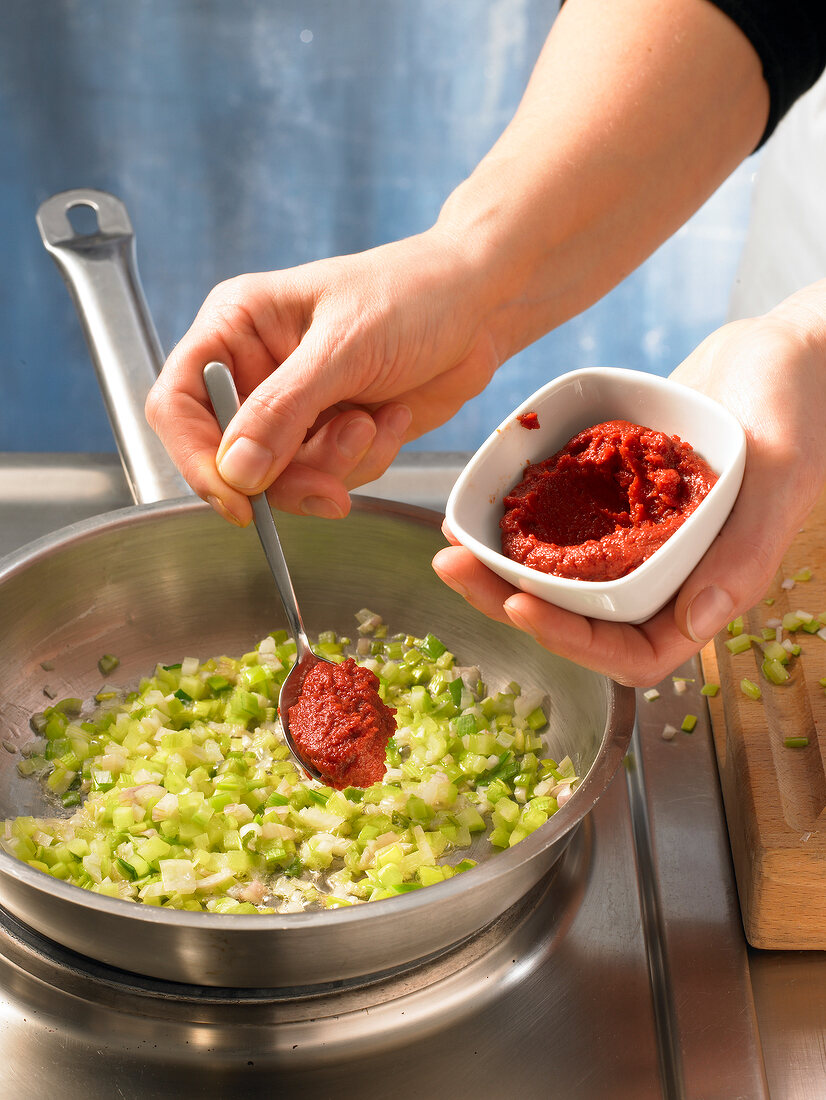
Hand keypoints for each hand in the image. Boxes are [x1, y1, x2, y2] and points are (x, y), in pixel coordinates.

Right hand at [146, 230, 500, 524]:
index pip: (177, 406)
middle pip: (230, 458)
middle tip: (331, 487)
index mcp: (235, 328)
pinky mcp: (332, 433)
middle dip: (286, 477)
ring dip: (335, 466)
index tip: (238, 501)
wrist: (481, 305)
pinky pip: (328, 478)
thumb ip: (284, 410)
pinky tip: (393, 418)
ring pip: (283, 478)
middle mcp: (255, 370)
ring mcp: (295, 407)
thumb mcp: (344, 347)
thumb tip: (234, 472)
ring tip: (374, 422)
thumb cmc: (413, 294)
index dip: (197, 460)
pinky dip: (365, 462)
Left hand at [433, 281, 825, 685]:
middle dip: (509, 601)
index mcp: (706, 588)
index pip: (633, 651)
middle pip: (579, 618)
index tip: (518, 604)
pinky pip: (562, 522)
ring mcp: (636, 537)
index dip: (572, 643)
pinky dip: (520, 519)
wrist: (782, 348)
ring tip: (451, 544)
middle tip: (454, 568)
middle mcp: (665, 573)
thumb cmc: (800, 405)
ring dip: (503, 567)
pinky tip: (480, 503)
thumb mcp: (780, 474)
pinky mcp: (615, 497)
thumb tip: (695, 626)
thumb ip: (744, 554)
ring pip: (562, 575)